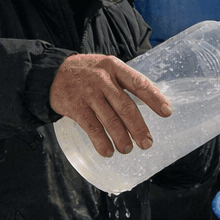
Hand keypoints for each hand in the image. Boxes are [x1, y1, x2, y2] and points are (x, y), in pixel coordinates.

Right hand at [49, 54, 171, 156]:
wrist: (52, 72)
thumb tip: (156, 99)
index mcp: (115, 67)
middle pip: (126, 107)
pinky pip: (91, 128)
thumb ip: (127, 81)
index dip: (154, 99)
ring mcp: (88, 94)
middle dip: (138, 128)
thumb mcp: (108, 68)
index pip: (139, 83)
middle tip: (147, 143)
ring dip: (121, 138)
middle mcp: (103, 80)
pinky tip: (108, 151)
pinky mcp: (75, 107)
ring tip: (128, 149)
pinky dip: (101, 142)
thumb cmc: (88, 72)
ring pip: (110, 120)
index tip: (167, 112)